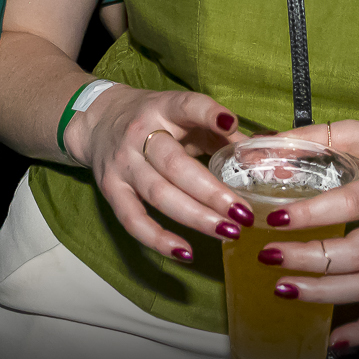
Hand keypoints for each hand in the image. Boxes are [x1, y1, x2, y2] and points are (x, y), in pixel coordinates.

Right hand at [71, 84, 245, 263]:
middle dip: (211, 192)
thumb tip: (261, 157)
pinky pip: (133, 219)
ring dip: (195, 217)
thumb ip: (219, 133)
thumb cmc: (154, 119)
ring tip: (229, 232)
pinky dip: (158, 239)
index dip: (207, 114)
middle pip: (175, 165)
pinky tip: (186, 251)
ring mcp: (123, 164)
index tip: (230, 123)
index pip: (186, 106)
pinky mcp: (110, 189)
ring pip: (158, 193)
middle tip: (244, 213)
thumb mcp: (184, 115)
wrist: (97, 121)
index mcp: (163, 108)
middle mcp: (139, 134)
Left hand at [254, 119, 358, 351]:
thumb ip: (316, 139)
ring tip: (283, 289)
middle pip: (354, 254)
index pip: (348, 205)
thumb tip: (262, 147)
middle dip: (307, 260)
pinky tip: (333, 340)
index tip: (273, 219)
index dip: (310, 215)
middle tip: (268, 256)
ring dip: (323, 294)